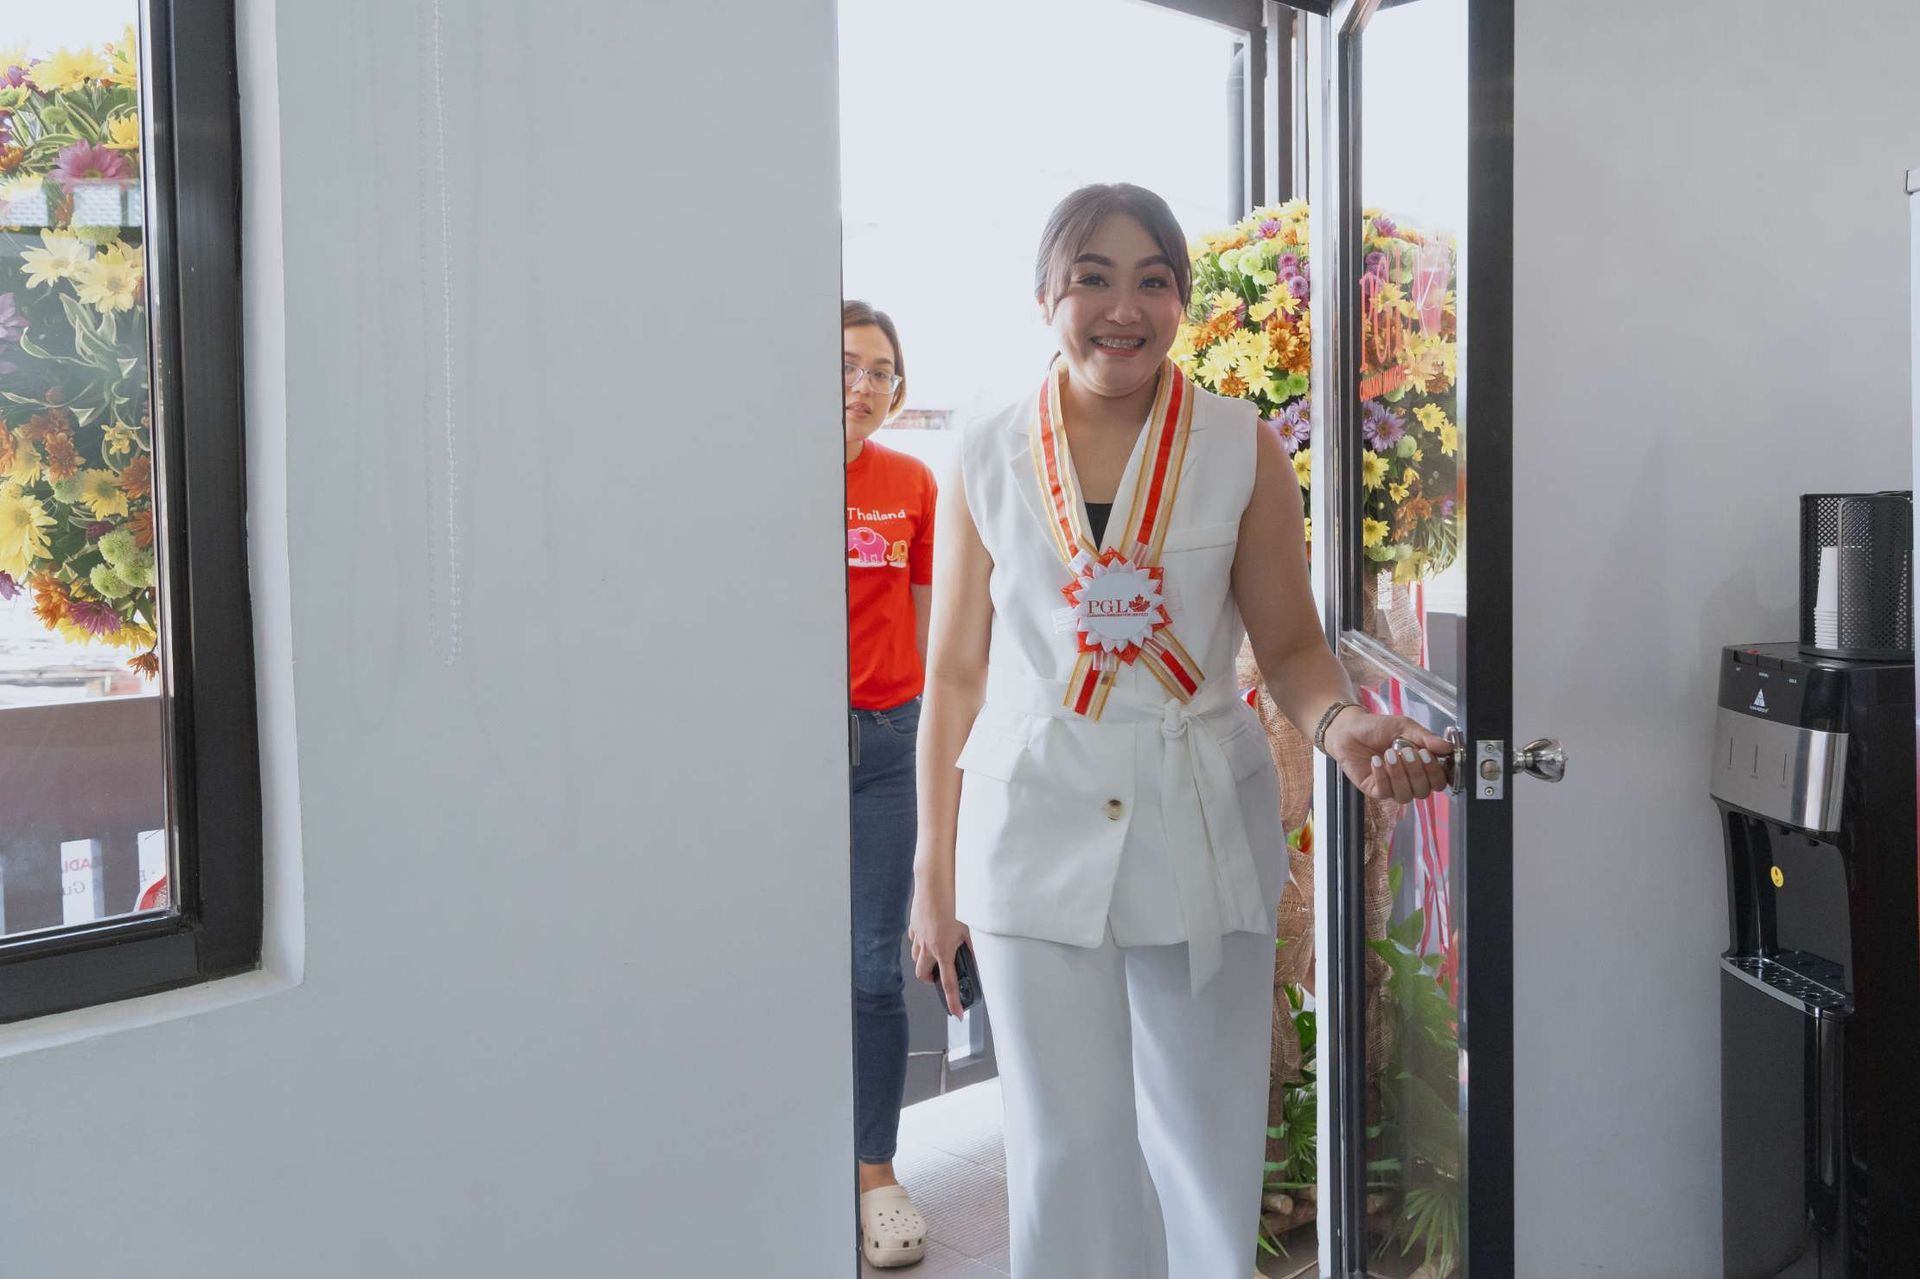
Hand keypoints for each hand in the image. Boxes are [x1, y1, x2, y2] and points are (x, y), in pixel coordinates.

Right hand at [909, 884, 973, 1017]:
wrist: (935, 878)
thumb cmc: (954, 898)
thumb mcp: (971, 925)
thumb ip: (975, 944)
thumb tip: (980, 956)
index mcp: (944, 949)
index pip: (949, 984)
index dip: (953, 1002)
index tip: (957, 1013)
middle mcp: (928, 945)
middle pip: (923, 975)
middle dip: (931, 980)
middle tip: (942, 976)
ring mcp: (918, 934)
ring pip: (917, 958)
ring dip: (925, 962)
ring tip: (938, 954)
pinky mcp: (914, 923)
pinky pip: (915, 940)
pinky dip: (921, 943)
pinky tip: (931, 934)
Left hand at [1324, 710, 1452, 802]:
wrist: (1349, 729)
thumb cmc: (1379, 728)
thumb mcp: (1404, 727)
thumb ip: (1426, 737)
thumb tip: (1448, 747)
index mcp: (1423, 766)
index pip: (1440, 781)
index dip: (1436, 772)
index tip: (1427, 754)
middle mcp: (1411, 780)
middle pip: (1425, 791)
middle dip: (1418, 772)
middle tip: (1408, 752)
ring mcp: (1393, 787)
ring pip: (1406, 795)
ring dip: (1399, 775)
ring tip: (1390, 754)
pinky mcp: (1375, 790)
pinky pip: (1385, 792)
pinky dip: (1382, 776)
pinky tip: (1375, 761)